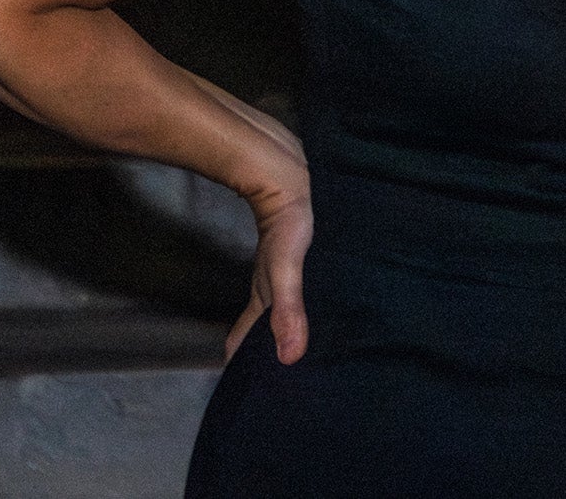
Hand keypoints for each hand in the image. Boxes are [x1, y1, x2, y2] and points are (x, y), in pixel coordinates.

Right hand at [228, 182, 313, 364]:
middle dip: (268, 352)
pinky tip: (319, 303)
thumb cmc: (286, 222)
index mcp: (264, 298)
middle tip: (285, 378)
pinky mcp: (297, 253)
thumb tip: (290, 357)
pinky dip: (303, 302)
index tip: (251, 391)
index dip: (245, 365)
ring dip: (284, 328)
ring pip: (279, 308)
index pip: (245, 341)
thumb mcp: (287, 271)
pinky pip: (297, 287)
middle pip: (263, 329)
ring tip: (301, 348)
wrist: (284, 174)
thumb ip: (288, 310)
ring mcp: (282, 271)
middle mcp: (271, 288)